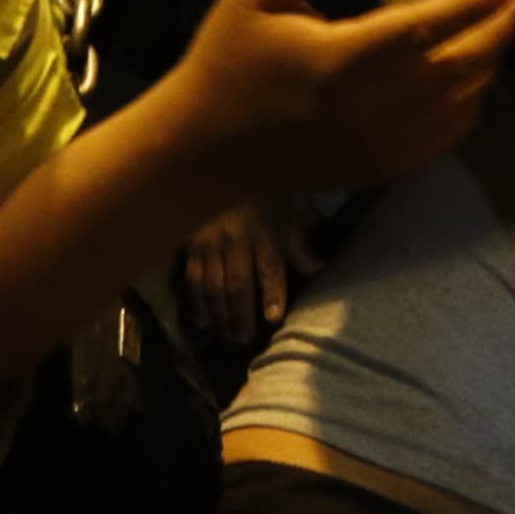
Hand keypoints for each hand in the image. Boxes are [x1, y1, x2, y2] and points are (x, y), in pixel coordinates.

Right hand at [168, 0, 514, 194]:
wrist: (202, 151)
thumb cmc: (226, 62)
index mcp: (338, 60)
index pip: (424, 27)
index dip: (470, 6)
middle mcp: (367, 108)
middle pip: (455, 69)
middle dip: (494, 34)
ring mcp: (375, 146)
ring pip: (455, 107)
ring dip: (485, 69)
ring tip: (499, 35)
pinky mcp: (376, 170)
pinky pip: (439, 141)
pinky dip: (466, 111)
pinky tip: (471, 86)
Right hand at [176, 197, 312, 340]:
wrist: (227, 173)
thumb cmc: (265, 202)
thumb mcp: (288, 219)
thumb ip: (300, 248)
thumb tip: (323, 269)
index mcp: (265, 234)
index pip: (269, 269)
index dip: (271, 294)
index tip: (273, 318)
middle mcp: (236, 241)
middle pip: (237, 284)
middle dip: (240, 315)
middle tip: (243, 339)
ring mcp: (211, 244)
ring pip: (212, 286)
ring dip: (219, 315)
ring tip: (227, 336)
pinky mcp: (192, 246)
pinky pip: (191, 279)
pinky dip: (196, 303)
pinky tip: (202, 322)